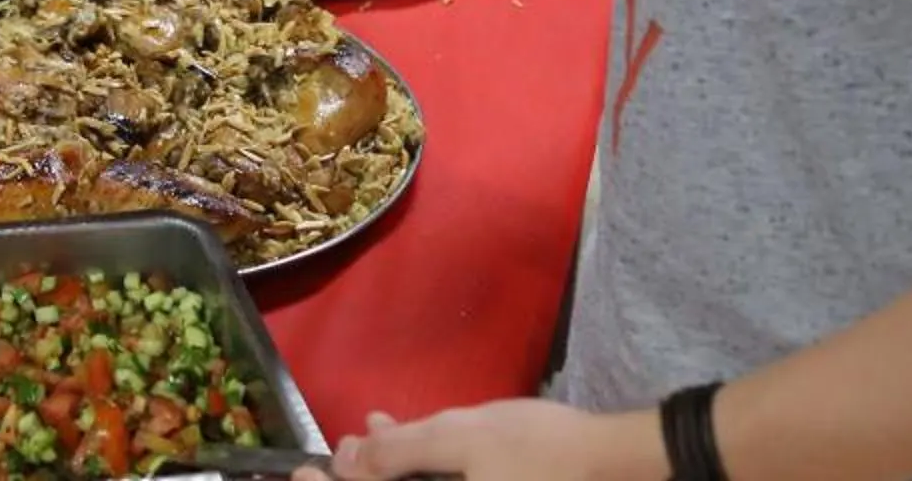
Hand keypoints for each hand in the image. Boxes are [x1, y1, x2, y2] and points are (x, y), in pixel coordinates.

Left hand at [294, 401, 662, 480]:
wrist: (610, 464)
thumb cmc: (536, 448)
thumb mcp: (459, 437)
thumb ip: (399, 451)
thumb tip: (347, 460)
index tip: (301, 472)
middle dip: (356, 479)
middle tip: (330, 456)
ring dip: (384, 473)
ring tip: (370, 435)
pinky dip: (414, 473)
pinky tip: (406, 439)